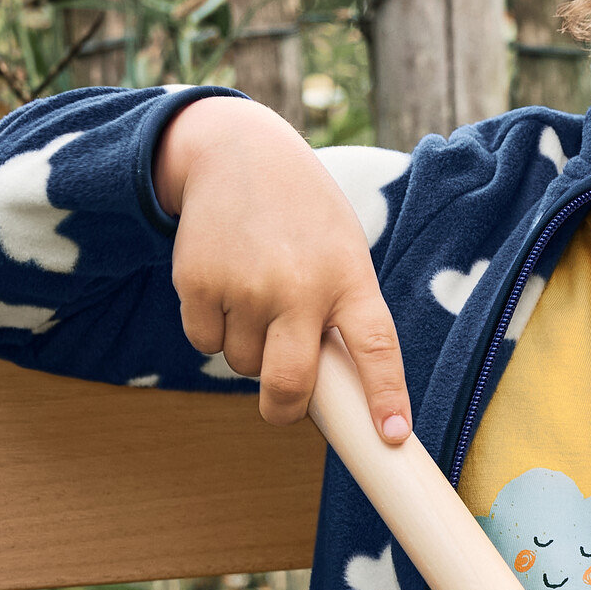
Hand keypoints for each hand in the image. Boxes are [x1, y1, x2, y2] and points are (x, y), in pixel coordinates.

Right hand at [156, 97, 410, 439]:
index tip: (392, 436)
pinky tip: (225, 288)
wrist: (236, 153)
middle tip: (284, 407)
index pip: (376, 347)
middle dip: (285, 408)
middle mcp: (299, 286)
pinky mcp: (199, 283)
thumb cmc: (302, 217)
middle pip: (290, 382)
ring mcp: (246, 287)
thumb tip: (324, 392)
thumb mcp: (341, 250)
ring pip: (243, 364)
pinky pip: (205, 342)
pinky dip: (213, 330)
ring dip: (248, 351)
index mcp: (349, 278)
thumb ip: (340, 312)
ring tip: (256, 299)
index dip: (385, 396)